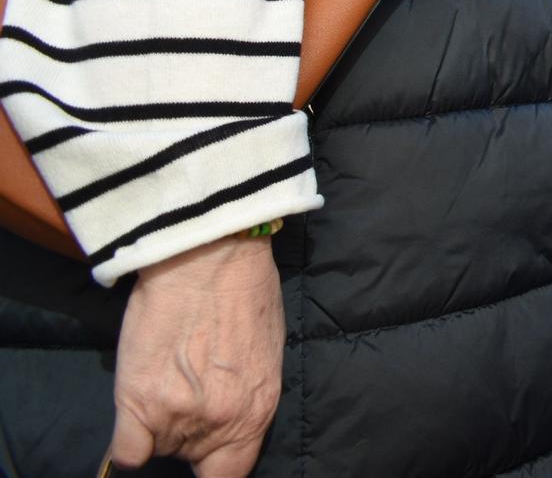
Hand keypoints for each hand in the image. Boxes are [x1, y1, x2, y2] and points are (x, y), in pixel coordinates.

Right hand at [107, 235, 283, 476]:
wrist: (210, 256)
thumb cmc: (244, 293)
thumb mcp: (263, 355)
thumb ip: (245, 397)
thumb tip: (227, 419)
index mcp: (257, 412)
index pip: (232, 474)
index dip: (215, 468)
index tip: (206, 461)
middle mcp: (219, 422)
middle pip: (192, 457)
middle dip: (187, 436)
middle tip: (186, 396)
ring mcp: (177, 415)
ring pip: (160, 448)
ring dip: (160, 426)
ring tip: (167, 381)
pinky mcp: (138, 401)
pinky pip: (127, 451)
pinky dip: (128, 440)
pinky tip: (135, 415)